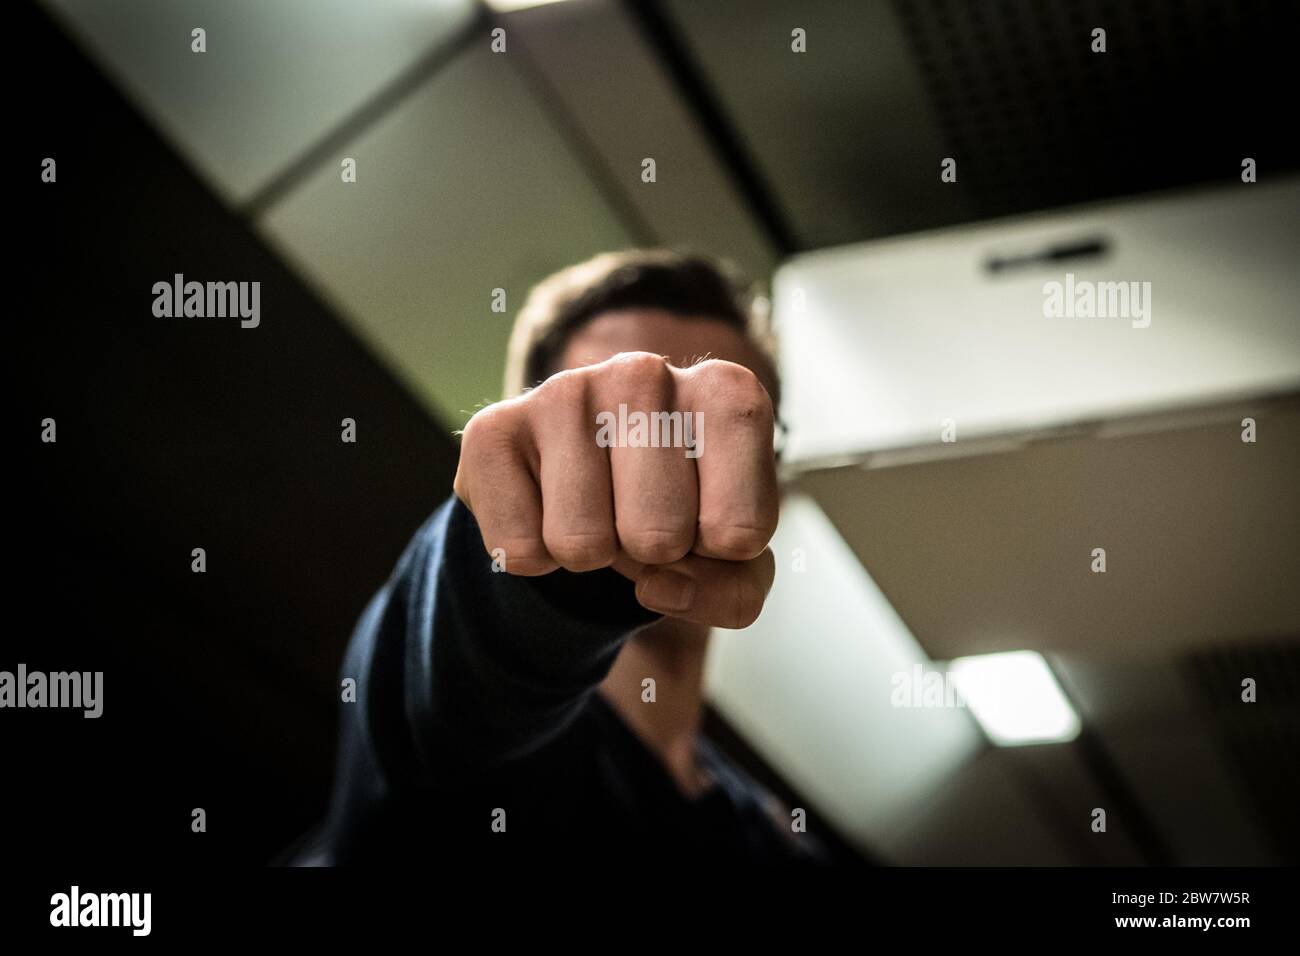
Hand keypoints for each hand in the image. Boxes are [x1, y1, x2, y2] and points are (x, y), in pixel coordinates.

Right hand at [454, 352, 778, 628]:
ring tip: (598, 510)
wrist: (596, 481)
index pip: (739, 533)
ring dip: (593, 557)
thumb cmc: (684, 509)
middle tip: (642, 517)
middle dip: (652, 555)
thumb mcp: (735, 562)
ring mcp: (564, 392)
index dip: (720, 557)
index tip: (708, 519)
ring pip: (582, 546)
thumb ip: (733, 594)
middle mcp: (646, 373)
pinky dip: (534, 557)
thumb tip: (658, 587)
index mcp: (727, 394)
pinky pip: (519, 549)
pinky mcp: (493, 429)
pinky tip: (546, 507)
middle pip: (660, 537)